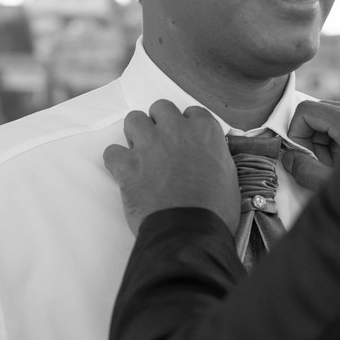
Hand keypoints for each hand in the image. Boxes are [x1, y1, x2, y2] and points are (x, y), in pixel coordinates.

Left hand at [103, 100, 239, 235]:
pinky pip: (112, 151)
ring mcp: (149, 145)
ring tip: (141, 153)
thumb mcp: (228, 175)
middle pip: (160, 108)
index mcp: (205, 131)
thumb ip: (215, 155)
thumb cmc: (215, 209)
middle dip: (159, 123)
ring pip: (133, 119)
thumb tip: (208, 155)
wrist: (190, 232)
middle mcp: (176, 130)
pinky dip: (117, 162)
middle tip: (162, 144)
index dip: (187, 126)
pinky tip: (125, 173)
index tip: (186, 141)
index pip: (192, 112)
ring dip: (136, 134)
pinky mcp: (127, 165)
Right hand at [282, 100, 339, 190]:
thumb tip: (289, 157)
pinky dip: (334, 146)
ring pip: (329, 121)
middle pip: (318, 113)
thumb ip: (305, 170)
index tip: (300, 156)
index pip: (308, 110)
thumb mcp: (332, 187)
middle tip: (316, 166)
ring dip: (321, 144)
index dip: (296, 132)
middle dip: (309, 139)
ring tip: (331, 170)